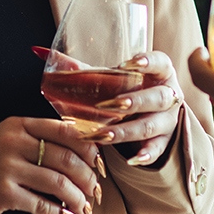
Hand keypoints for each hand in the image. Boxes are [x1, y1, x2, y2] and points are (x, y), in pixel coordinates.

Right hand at [0, 116, 104, 213]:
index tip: (99, 161)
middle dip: (87, 177)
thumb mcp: (9, 140)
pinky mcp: (2, 194)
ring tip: (84, 205)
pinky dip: (58, 211)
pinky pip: (41, 203)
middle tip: (95, 189)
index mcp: (17, 125)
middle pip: (65, 158)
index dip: (88, 147)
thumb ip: (40, 138)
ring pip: (57, 182)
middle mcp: (12, 142)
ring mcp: (6, 168)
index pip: (64, 130)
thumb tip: (83, 144)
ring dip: (77, 197)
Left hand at [84, 51, 184, 166]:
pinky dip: (146, 155)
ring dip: (128, 130)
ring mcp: (168, 119)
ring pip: (152, 125)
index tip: (127, 64)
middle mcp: (169, 95)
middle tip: (115, 104)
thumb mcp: (111, 77)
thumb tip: (44, 53)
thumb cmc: (128, 88)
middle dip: (136, 101)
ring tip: (105, 134)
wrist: (148, 112)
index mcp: (160, 72)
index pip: (160, 62)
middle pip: (158, 98)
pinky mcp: (164, 140)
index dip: (147, 62)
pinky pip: (158, 149)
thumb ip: (82, 68)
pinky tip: (132, 160)